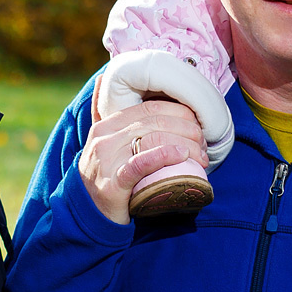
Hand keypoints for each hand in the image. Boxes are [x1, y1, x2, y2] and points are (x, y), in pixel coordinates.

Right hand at [79, 86, 205, 225]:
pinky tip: (181, 156)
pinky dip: (164, 156)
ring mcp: (106, 159)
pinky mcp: (112, 183)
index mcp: (106, 124)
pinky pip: (140, 163)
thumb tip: (104, 77)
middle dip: (187, 130)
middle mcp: (104, 137)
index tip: (198, 127)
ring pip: (152, 138)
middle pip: (155, 121)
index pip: (150, 107)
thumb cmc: (104, 176)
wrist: (88, 214)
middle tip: (204, 145)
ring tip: (200, 157)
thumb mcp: (102, 140)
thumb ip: (102, 112)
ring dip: (184, 144)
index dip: (180, 113)